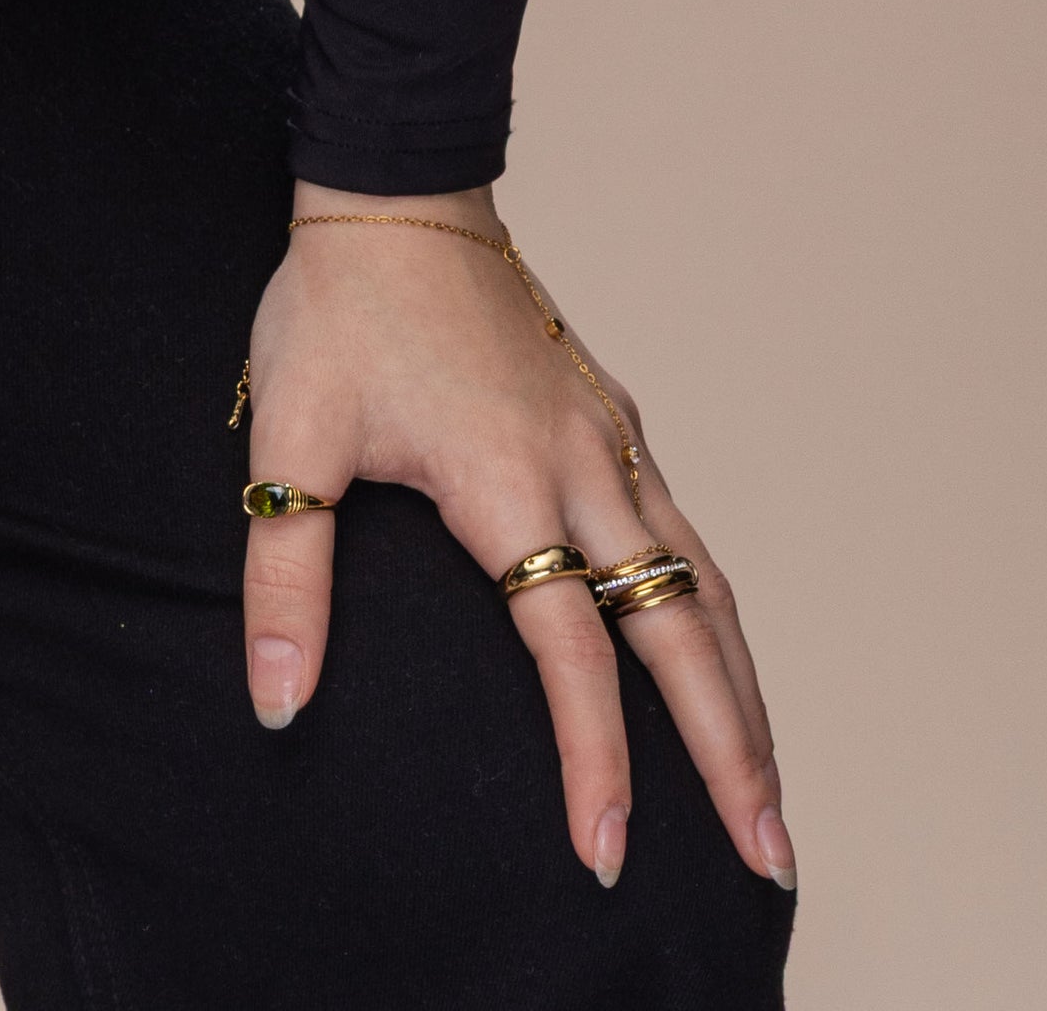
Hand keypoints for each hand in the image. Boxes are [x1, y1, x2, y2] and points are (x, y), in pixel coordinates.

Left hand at [237, 183, 792, 896]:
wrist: (395, 186)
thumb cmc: (337, 307)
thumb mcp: (287, 438)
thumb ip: (284, 575)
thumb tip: (276, 699)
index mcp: (507, 483)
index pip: (570, 655)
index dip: (596, 761)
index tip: (607, 851)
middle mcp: (582, 468)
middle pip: (682, 636)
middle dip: (733, 756)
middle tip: (770, 859)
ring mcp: (609, 439)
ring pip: (703, 586)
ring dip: (743, 693)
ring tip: (768, 790)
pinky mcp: (611, 416)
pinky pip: (685, 532)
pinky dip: (717, 612)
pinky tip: (719, 655)